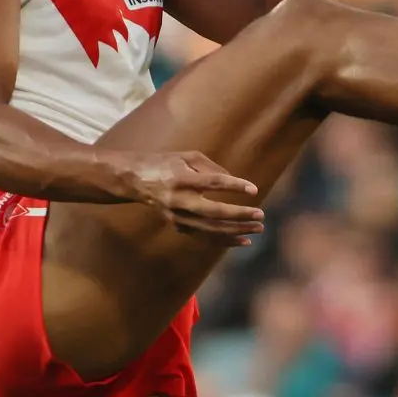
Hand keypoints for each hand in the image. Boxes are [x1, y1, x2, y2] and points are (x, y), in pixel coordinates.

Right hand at [123, 148, 263, 242]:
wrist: (136, 181)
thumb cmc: (166, 163)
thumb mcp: (188, 156)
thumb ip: (212, 167)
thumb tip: (235, 181)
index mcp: (182, 178)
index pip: (213, 183)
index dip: (235, 186)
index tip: (253, 189)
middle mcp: (179, 200)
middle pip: (215, 212)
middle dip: (239, 215)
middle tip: (260, 215)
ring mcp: (178, 216)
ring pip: (211, 229)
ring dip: (236, 231)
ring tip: (257, 229)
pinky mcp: (178, 226)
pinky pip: (205, 237)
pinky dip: (224, 240)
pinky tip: (242, 240)